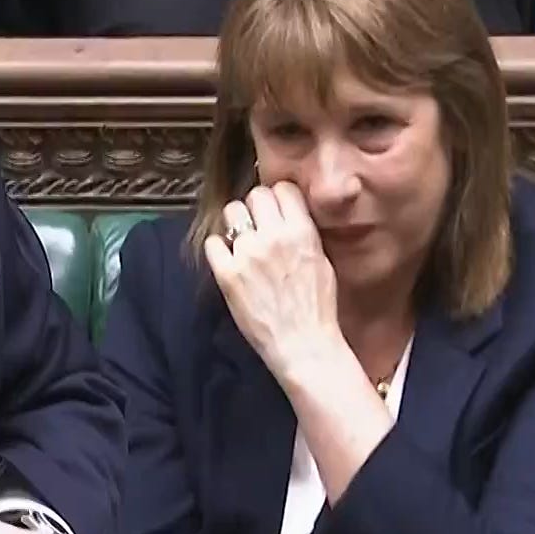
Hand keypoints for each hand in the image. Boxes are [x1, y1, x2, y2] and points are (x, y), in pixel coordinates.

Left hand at [202, 181, 342, 380]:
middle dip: (256, 208)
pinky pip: (212, 242)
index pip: (282, 189)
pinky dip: (219, 248)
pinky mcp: (227, 273)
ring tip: (242, 241)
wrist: (303, 344)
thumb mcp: (322, 261)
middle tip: (258, 225)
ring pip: (231, 212)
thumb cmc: (317, 308)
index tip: (276, 209)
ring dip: (236, 223)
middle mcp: (273, 237)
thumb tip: (288, 214)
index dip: (278, 197)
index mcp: (301, 232)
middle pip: (255, 195)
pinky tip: (228, 259)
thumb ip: (303, 233)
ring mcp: (247, 254)